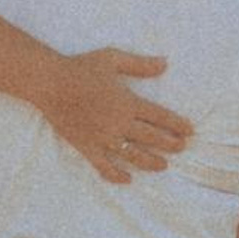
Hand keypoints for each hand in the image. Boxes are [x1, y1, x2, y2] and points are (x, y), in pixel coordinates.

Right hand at [47, 47, 189, 183]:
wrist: (50, 83)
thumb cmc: (81, 67)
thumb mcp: (113, 58)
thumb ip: (140, 64)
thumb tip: (165, 63)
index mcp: (127, 102)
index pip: (160, 117)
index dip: (177, 125)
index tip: (189, 131)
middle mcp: (118, 122)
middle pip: (152, 138)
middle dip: (170, 144)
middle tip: (181, 148)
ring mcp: (103, 137)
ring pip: (133, 155)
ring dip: (151, 162)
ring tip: (162, 165)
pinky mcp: (87, 146)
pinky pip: (104, 166)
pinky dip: (116, 175)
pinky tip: (127, 179)